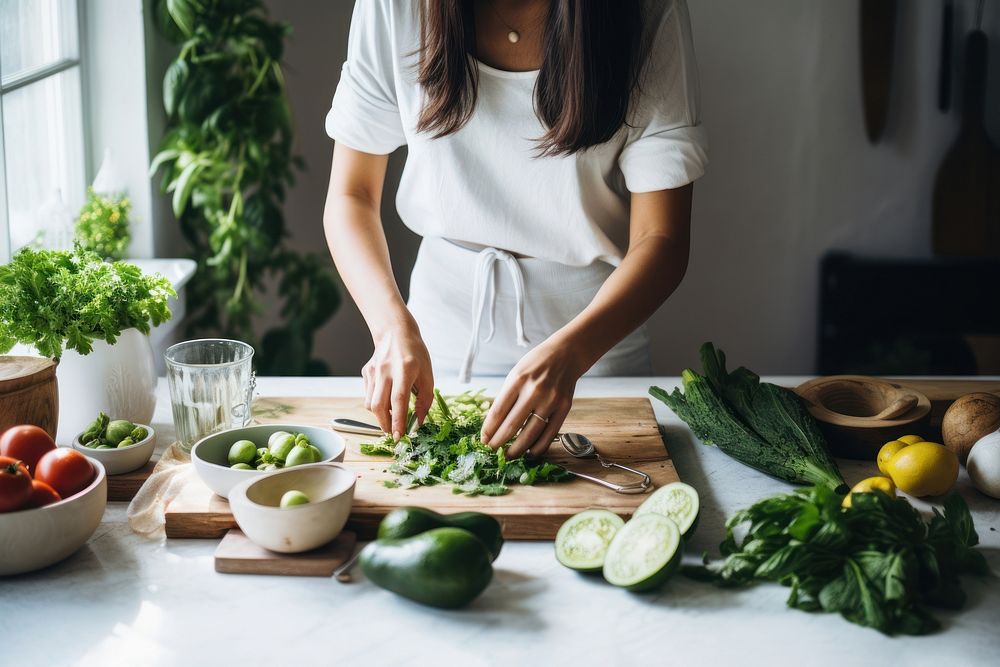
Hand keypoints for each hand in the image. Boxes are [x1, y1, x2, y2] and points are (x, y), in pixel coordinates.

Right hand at [362, 319, 433, 439]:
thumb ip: (425, 400)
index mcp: (405, 369)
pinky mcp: (366, 372)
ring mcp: (373, 371)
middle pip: (379, 405)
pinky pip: (368, 395)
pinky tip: (386, 400)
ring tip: (392, 417)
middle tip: (394, 433)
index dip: (398, 420)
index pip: (398, 400)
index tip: (399, 436)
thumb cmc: (415, 354)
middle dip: (385, 424)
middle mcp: (386, 370)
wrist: (395, 332)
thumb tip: (418, 422)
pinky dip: (376, 404)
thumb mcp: (428, 375)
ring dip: (380, 416)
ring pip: (370, 403)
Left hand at [480, 338, 582, 457]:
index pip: (498, 411)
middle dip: (498, 442)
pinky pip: (549, 434)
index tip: (483, 440)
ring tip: (508, 456)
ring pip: (531, 434)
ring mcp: (551, 400)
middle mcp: (534, 390)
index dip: (488, 429)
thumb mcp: (516, 373)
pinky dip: (538, 447)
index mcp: (518, 379)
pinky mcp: (564, 408)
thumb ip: (507, 397)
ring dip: (516, 449)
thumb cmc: (536, 364)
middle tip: (491, 452)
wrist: (566, 354)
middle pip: (512, 425)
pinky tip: (529, 453)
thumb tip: (494, 426)